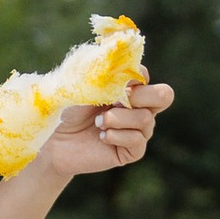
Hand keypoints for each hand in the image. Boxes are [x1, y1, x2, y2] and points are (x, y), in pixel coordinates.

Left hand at [35, 78, 172, 179]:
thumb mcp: (84, 86)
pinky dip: (117, 136)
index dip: (132, 76)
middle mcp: (138, 108)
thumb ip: (105, 74)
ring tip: (98, 123)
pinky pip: (138, 141)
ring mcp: (137, 130)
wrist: (54, 140)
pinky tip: (102, 136)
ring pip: (146, 119)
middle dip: (143, 95)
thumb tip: (128, 67)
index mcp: (128, 88)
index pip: (144, 75)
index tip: (112, 82)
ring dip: (118, 119)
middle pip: (164, 95)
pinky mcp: (131, 151)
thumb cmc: (68, 110)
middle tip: (118, 100)